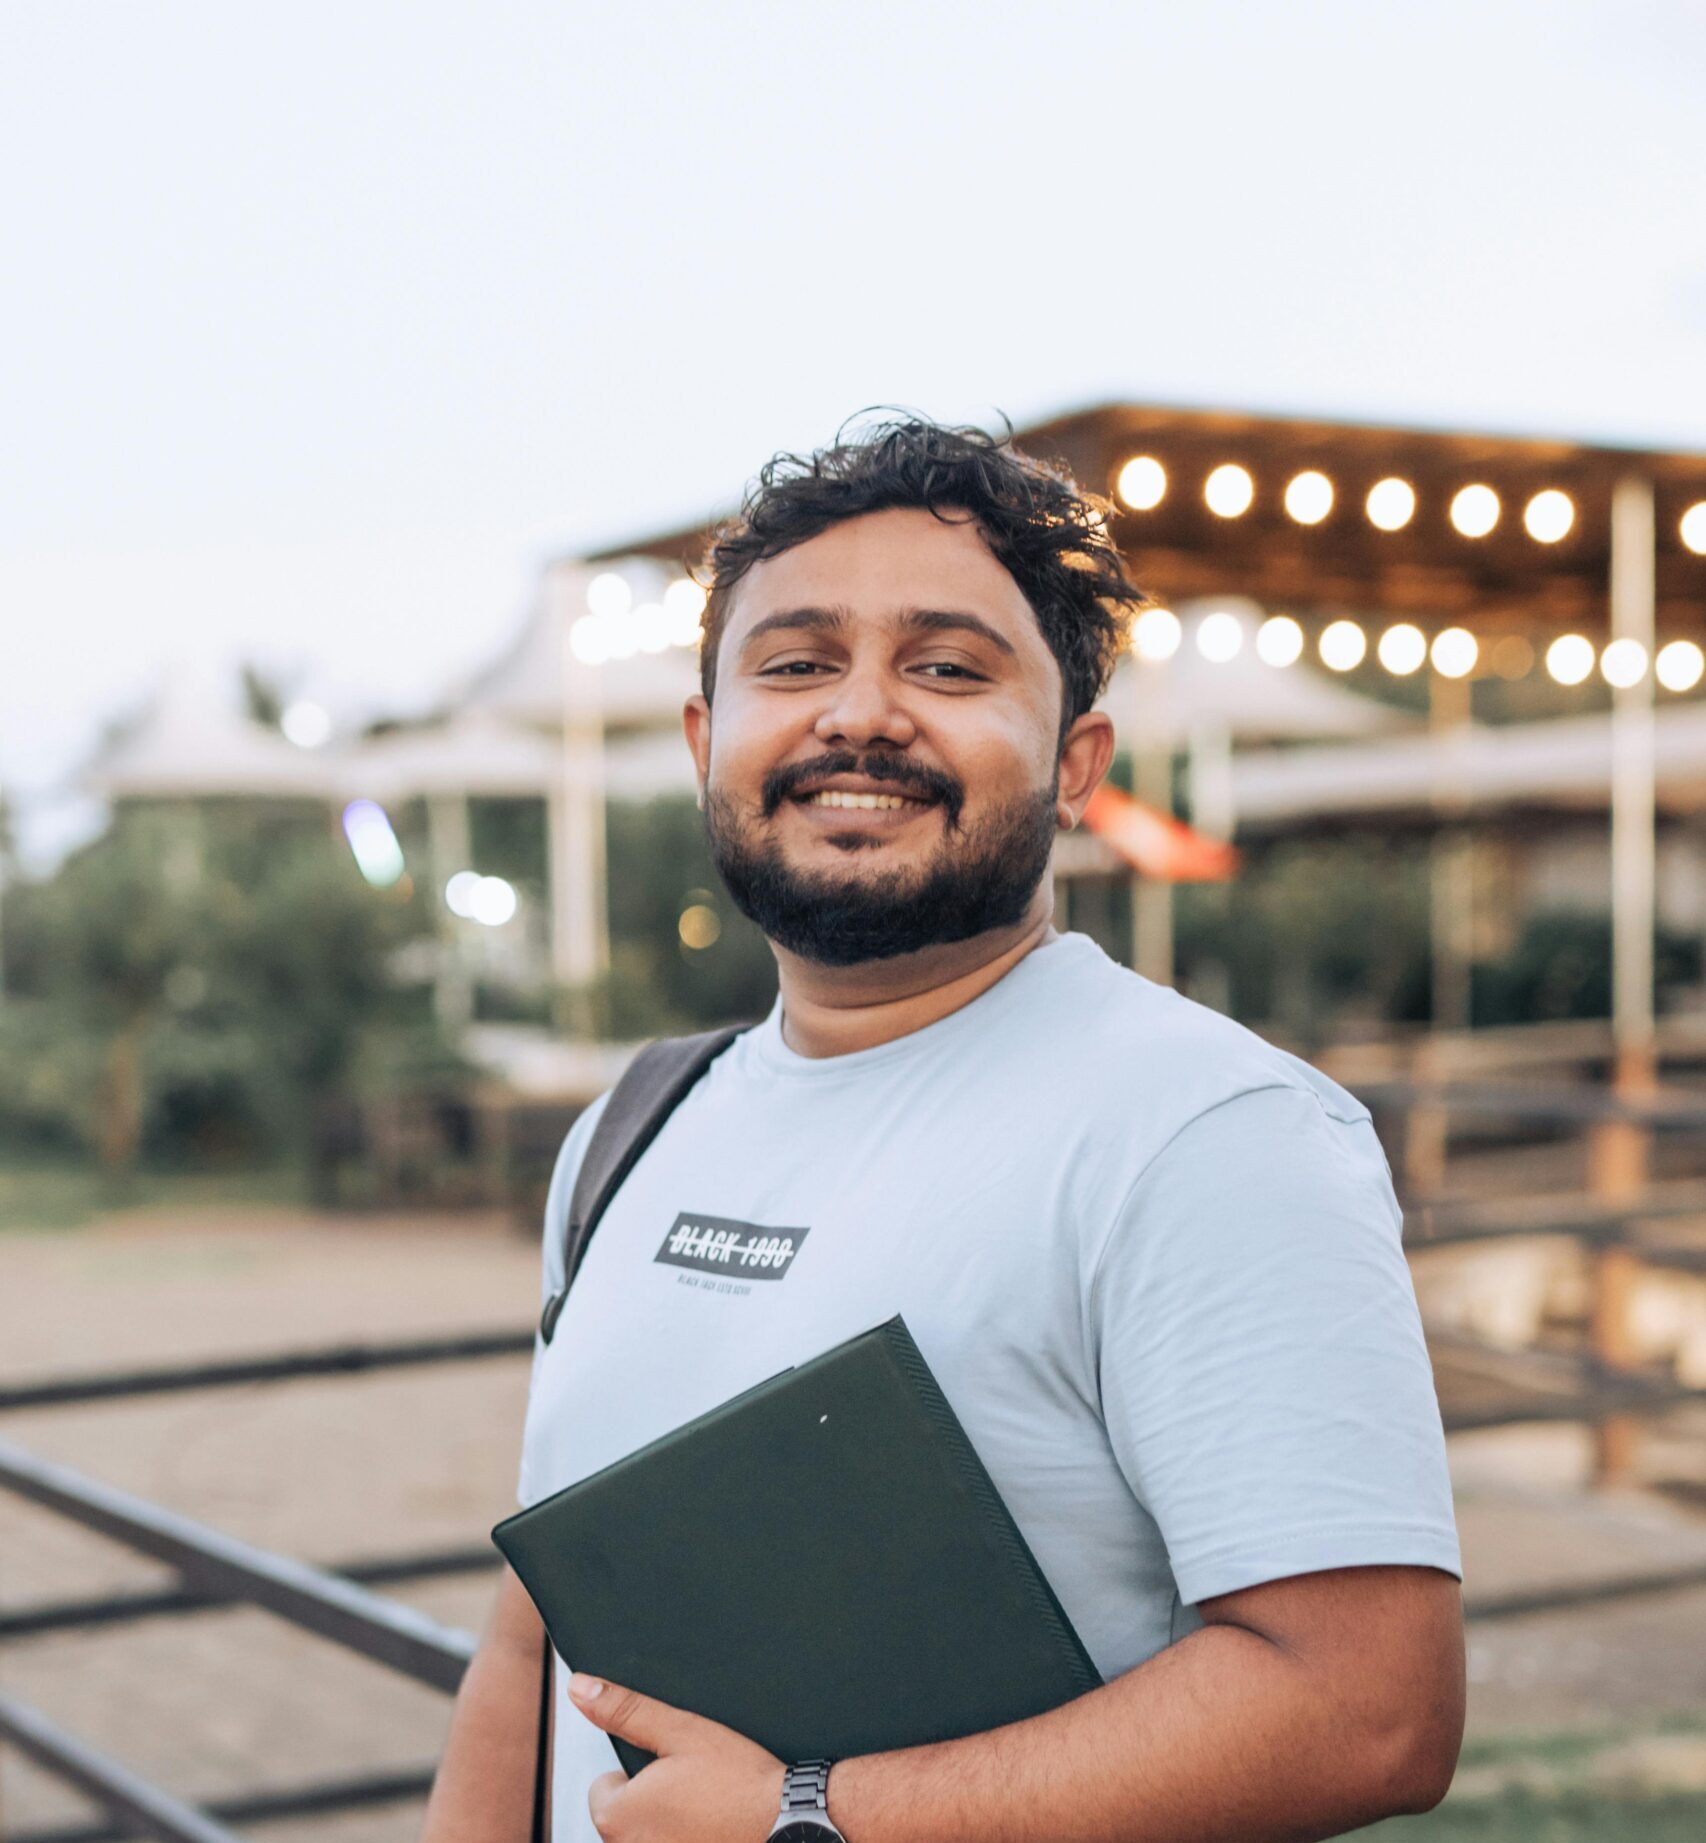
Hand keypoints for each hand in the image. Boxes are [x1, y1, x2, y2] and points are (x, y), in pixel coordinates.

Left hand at [568, 1670, 785, 1842]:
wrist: (788, 1823)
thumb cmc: (736, 1778)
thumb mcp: (679, 1730)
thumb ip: (625, 1710)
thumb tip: (579, 1688)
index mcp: (618, 1817)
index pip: (604, 1788)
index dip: (637, 1773)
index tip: (674, 1771)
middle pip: (626, 1817)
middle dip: (651, 1801)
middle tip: (695, 1789)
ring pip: (649, 1836)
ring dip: (668, 1825)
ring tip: (708, 1810)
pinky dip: (688, 1839)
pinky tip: (714, 1830)